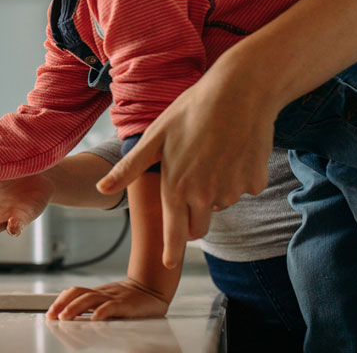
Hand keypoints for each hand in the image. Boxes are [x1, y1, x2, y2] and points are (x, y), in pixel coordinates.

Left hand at [46, 278, 168, 320]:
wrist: (153, 289)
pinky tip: (94, 319)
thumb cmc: (131, 300)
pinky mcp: (126, 304)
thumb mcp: (110, 302)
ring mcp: (114, 298)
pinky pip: (111, 307)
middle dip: (62, 304)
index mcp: (98, 293)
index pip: (75, 292)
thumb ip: (96, 307)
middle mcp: (103, 293)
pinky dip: (101, 312)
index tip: (50, 312)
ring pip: (90, 299)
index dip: (60, 300)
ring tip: (64, 317)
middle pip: (78, 293)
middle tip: (52, 315)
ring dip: (75, 308)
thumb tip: (76, 319)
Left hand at [97, 64, 274, 267]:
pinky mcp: (254, 181)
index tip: (167, 264)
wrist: (239, 92)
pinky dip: (236, 177)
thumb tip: (102, 189)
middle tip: (187, 186)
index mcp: (177, 188)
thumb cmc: (190, 111)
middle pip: (198, 226)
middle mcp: (206, 196)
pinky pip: (242, 189)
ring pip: (219, 205)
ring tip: (208, 156)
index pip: (173, 232)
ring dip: (212, 193)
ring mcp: (233, 190)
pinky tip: (230, 151)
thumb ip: (129, 169)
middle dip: (190, 217)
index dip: (170, 251)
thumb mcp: (154, 138)